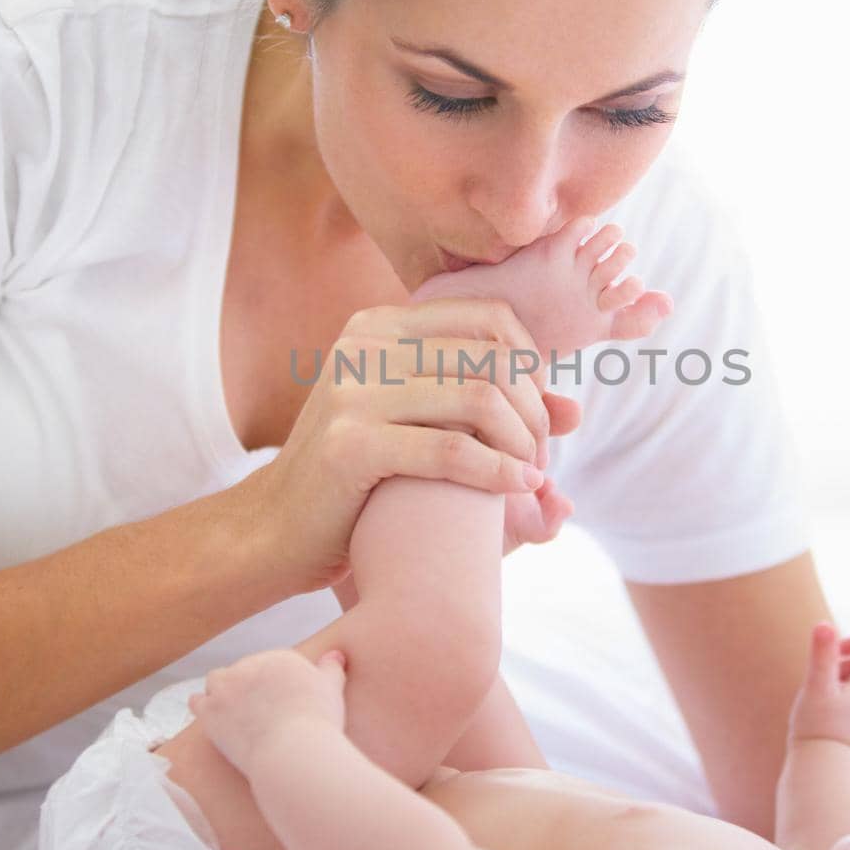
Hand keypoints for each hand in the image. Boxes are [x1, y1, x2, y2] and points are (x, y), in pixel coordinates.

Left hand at [186, 647, 348, 777]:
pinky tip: (210, 717)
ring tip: (232, 712)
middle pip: (243, 671)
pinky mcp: (210, 711)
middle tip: (257, 711)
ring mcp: (227, 688)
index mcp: (279, 659)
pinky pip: (198, 702)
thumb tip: (336, 654)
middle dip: (247, 688)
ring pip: (216, 681)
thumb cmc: (317, 720)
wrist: (293, 749)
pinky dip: (203, 707)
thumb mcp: (332, 689)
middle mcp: (250, 666)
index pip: (270, 664)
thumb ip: (331, 669)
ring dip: (221, 693)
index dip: (272, 683)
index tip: (277, 701)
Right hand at [236, 297, 582, 596]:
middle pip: (491, 357)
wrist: (276, 531)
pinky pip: (451, 450)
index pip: (490, 318)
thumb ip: (491, 410)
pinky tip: (517, 488)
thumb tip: (573, 410)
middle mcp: (363, 346)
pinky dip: (498, 471)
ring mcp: (351, 393)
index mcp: (381, 326)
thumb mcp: (423, 429)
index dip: (532, 365)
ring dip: (523, 442)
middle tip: (540, 457)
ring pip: (479, 399)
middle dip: (534, 410)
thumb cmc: (360, 480)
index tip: (537, 416)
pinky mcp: (348, 446)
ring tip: (532, 475)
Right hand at [787, 622, 849, 756]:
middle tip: (822, 683)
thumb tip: (825, 625)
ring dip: (842, 684)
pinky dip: (845, 702)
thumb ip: (822, 654)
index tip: (834, 652)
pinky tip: (829, 719)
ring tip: (822, 702)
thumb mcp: (816, 686)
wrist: (822, 770)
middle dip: (843, 666)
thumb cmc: (817, 727)